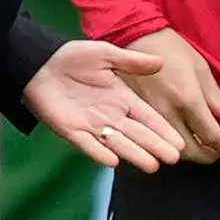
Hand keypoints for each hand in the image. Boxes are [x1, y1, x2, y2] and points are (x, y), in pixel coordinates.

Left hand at [23, 38, 186, 170]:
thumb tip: (161, 62)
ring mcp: (91, 125)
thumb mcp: (105, 54)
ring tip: (152, 165)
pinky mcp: (71, 131)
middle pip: (137, 134)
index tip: (179, 142)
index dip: (162, 129)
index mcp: (121, 98)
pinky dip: (99, 153)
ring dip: (134, 154)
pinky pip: (87, 144)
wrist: (40, 64)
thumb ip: (131, 61)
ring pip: (117, 142)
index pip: (147, 117)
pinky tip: (113, 161)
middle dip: (155, 146)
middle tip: (174, 158)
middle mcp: (110, 115)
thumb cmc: (73, 58)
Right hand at [124, 26, 219, 161]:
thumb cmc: (172, 49)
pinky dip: (174, 146)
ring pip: (172, 150)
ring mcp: (150, 117)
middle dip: (209, 156)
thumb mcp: (200, 68)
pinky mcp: (138, 116)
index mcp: (188, 100)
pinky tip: (183, 139)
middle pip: (190, 151)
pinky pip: (159, 140)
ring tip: (204, 148)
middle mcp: (169, 114)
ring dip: (191, 154)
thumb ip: (217, 98)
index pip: (211, 136)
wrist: (135, 38)